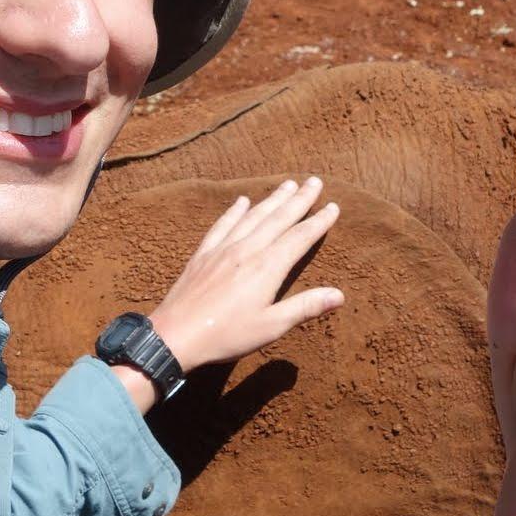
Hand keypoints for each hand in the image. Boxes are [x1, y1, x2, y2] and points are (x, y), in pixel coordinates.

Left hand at [146, 178, 343, 375]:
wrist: (176, 335)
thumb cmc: (227, 335)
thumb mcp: (271, 326)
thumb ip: (304, 307)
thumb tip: (339, 295)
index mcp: (267, 268)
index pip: (299, 238)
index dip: (318, 222)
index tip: (333, 206)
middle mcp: (247, 250)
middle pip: (278, 218)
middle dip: (299, 199)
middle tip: (315, 181)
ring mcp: (223, 249)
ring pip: (253, 216)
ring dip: (272, 199)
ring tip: (287, 184)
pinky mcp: (204, 254)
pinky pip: (223, 225)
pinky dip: (234, 211)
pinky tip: (242, 201)